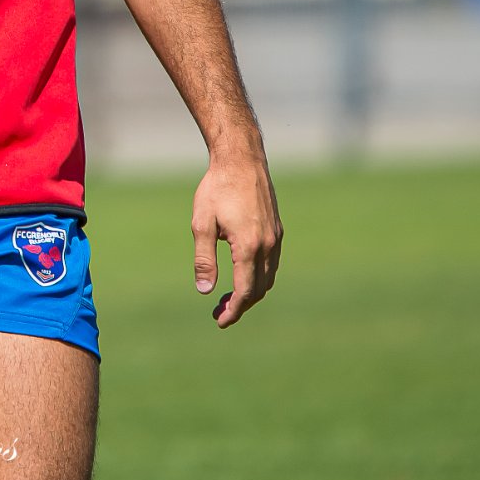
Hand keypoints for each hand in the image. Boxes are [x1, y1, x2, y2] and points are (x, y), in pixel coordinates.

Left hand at [191, 152, 281, 327]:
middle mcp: (267, 245)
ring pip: (268, 277)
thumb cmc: (217, 188)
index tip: (220, 320)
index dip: (234, 310)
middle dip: (241, 304)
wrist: (241, 159)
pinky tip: (242, 273)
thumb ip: (204, 259)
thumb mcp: (202, 224)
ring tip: (229, 297)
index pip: (245, 291)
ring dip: (251, 291)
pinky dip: (259, 276)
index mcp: (248, 246)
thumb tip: (205, 290)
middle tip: (220, 311)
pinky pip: (272, 262)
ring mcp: (275, 237)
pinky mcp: (276, 229)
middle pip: (259, 288)